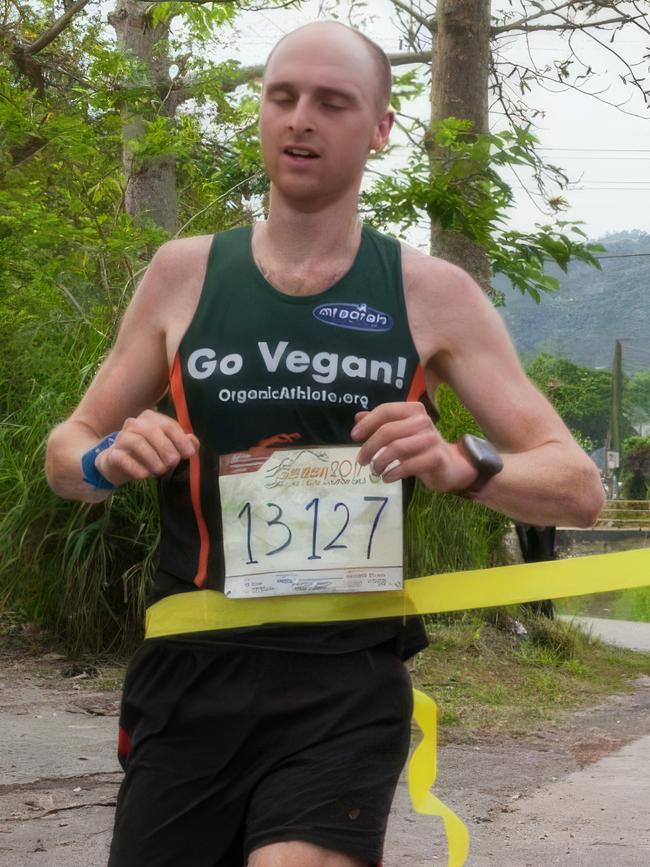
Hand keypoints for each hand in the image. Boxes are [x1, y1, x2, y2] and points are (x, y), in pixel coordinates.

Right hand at [94, 410, 198, 486]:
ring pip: (136, 442)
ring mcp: (120, 438)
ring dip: (152, 458)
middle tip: (173, 463)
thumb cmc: (149, 454)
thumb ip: (183, 444)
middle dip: (166, 448)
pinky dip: (135, 467)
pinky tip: (144, 475)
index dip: (180, 439)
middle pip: (152, 431)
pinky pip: (122, 458)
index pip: (168, 424)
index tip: (189, 454)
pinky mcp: (111, 454)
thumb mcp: (168, 448)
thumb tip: (192, 442)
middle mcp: (134, 424)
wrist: (119, 465)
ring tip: (160, 470)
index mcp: (150, 418)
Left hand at [350, 403, 477, 491]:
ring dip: (380, 462)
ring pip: (397, 448)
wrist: (450, 466)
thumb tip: (358, 417)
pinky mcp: (436, 457)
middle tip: (361, 461)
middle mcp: (423, 421)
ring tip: (375, 470)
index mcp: (413, 410)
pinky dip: (393, 473)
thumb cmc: (420, 448)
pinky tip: (387, 477)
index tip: (354, 437)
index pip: (385, 410)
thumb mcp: (399, 434)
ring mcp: (431, 439)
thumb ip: (380, 424)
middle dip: (370, 447)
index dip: (367, 423)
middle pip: (388, 431)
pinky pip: (408, 465)